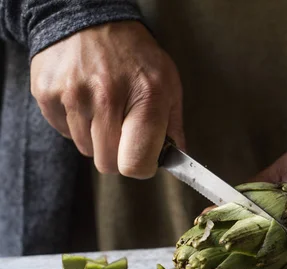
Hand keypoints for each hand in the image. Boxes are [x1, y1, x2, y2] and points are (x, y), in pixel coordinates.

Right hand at [30, 21, 183, 177]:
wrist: (90, 20)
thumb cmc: (136, 56)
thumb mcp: (168, 84)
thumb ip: (173, 126)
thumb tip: (176, 160)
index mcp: (146, 97)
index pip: (136, 163)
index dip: (141, 167)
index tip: (143, 157)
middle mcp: (107, 97)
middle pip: (108, 163)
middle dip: (118, 154)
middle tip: (123, 130)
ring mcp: (73, 95)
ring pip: (86, 150)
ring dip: (96, 138)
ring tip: (104, 107)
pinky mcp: (47, 94)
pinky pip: (64, 133)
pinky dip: (76, 125)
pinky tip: (85, 100)